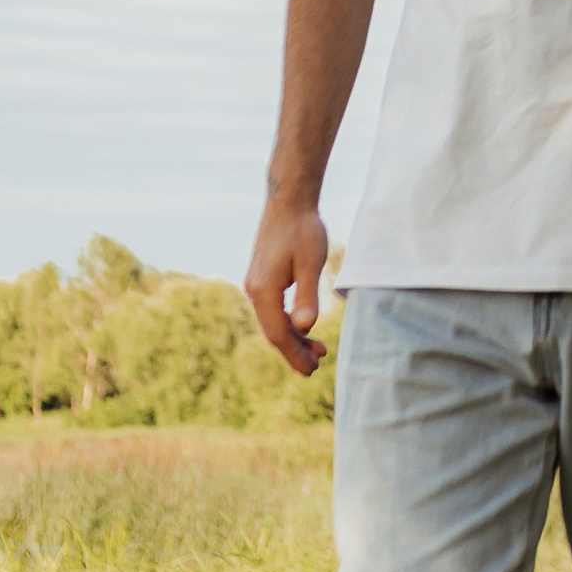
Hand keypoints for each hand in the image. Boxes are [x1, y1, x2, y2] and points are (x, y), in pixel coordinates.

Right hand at [245, 189, 329, 372]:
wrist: (288, 201)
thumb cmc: (303, 230)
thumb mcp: (311, 263)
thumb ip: (307, 295)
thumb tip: (304, 327)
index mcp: (263, 290)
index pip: (278, 334)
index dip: (294, 355)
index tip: (312, 370)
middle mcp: (254, 290)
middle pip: (273, 332)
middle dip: (294, 351)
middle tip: (317, 367)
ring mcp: (256, 284)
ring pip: (272, 321)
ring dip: (293, 338)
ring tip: (317, 351)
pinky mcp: (262, 278)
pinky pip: (273, 309)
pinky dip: (288, 322)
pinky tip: (303, 327)